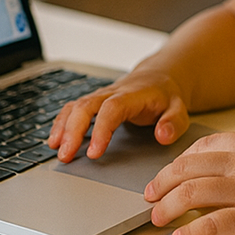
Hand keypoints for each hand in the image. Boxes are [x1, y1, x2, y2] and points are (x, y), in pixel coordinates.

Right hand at [45, 68, 188, 162]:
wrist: (158, 78)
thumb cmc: (165, 97)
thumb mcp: (179, 109)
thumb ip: (173, 122)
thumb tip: (162, 135)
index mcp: (133, 95)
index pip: (112, 109)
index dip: (100, 130)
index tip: (94, 153)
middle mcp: (112, 93)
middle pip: (86, 106)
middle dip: (73, 130)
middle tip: (66, 156)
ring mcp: (100, 96)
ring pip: (75, 106)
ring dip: (63, 127)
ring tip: (56, 150)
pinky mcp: (93, 102)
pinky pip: (72, 109)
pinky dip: (61, 124)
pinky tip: (55, 141)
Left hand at [144, 132, 234, 234]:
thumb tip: (217, 168)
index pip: (202, 147)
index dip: (178, 162)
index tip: (167, 175)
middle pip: (188, 169)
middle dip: (162, 183)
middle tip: (150, 196)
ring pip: (192, 194)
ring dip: (168, 207)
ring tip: (157, 218)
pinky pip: (213, 223)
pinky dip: (191, 231)